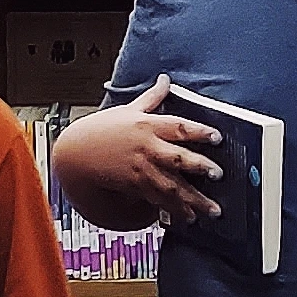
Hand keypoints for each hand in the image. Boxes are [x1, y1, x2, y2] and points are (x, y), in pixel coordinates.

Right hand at [89, 85, 224, 224]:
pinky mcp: (135, 186)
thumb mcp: (129, 109)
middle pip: (178, 158)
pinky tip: (189, 217)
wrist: (77, 153)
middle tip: (219, 174)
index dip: (199, 131)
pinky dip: (174, 209)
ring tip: (212, 210)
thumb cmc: (103, 129)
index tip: (217, 137)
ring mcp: (141, 169)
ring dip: (193, 199)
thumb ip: (153, 97)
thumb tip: (166, 79)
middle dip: (199, 166)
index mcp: (148, 126)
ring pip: (171, 185)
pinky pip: (158, 199)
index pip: (179, 127)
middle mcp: (147, 148)